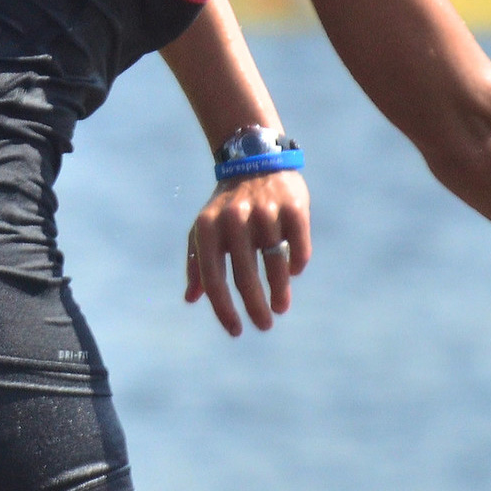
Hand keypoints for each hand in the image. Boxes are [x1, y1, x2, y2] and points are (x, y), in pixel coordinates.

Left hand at [185, 170, 310, 335]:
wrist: (253, 160)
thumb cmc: (225, 207)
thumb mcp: (204, 229)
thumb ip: (197, 262)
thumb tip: (191, 298)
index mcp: (208, 228)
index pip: (214, 278)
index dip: (224, 309)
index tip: (236, 331)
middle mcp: (234, 220)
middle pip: (246, 277)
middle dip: (255, 307)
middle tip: (264, 325)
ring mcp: (265, 212)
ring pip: (275, 265)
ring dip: (279, 292)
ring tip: (280, 307)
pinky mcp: (293, 207)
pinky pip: (299, 247)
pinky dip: (297, 264)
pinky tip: (292, 272)